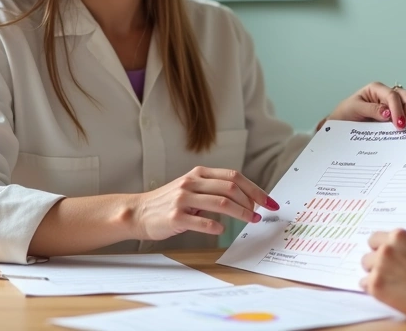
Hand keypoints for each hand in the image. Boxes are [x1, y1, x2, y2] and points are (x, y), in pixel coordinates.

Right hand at [132, 166, 278, 240]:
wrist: (137, 212)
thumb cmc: (168, 202)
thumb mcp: (191, 187)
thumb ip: (214, 188)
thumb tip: (246, 198)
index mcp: (198, 174)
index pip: (234, 176)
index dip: (255, 188)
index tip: (268, 201)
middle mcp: (192, 183)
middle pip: (232, 188)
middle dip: (253, 201)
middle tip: (262, 213)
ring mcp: (183, 199)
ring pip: (222, 203)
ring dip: (241, 213)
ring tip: (251, 220)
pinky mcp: (175, 217)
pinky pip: (203, 222)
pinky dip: (217, 227)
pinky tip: (222, 231)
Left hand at [323, 82, 405, 129]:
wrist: (340, 124)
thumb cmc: (345, 113)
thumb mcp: (354, 109)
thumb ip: (371, 109)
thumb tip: (387, 113)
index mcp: (376, 89)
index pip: (392, 95)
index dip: (397, 109)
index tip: (399, 123)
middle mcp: (386, 95)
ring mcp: (392, 106)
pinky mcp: (394, 117)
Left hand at [361, 229, 405, 324]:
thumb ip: (402, 246)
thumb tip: (387, 249)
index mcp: (398, 236)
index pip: (375, 237)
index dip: (379, 248)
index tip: (382, 255)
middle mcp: (386, 248)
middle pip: (369, 253)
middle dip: (376, 261)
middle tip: (387, 271)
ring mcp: (379, 266)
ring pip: (366, 267)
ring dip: (374, 273)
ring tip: (389, 282)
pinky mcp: (375, 285)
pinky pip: (364, 284)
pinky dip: (373, 288)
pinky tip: (386, 291)